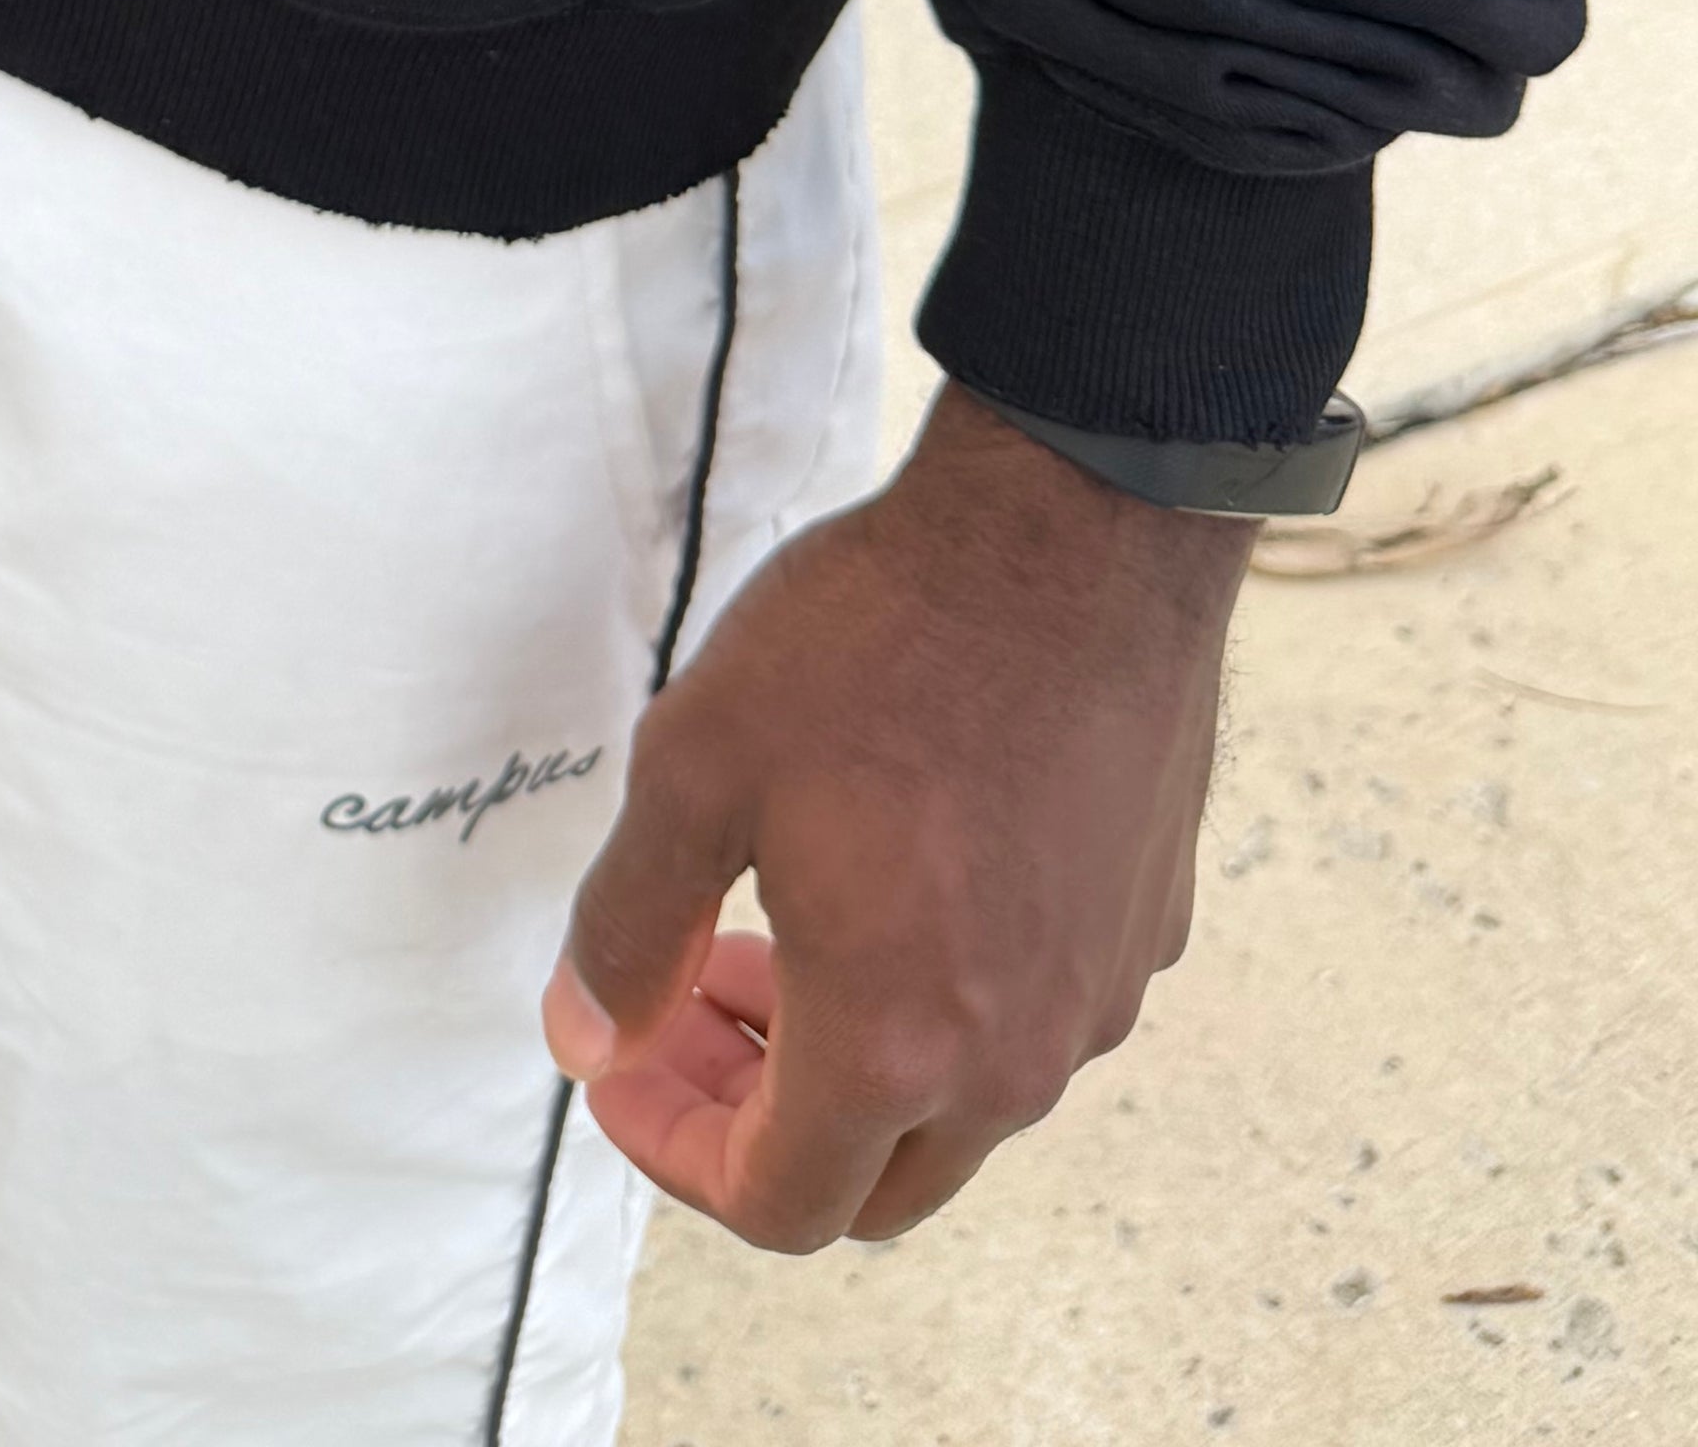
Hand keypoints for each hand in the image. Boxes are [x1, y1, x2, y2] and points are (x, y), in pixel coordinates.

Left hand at [541, 382, 1252, 1245]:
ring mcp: (1099, 996)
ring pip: (963, 1106)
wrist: (1073, 530)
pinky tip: (903, 866)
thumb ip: (628, 927)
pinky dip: (949, 994)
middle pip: (872, 1184)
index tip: (622, 1059)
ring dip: (857, 1056)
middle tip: (696, 991)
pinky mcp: (1148, 923)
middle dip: (760, 1115)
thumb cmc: (878, 641)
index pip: (774, 1203)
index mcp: (894, 1046)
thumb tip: (584, 1039)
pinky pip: (1038, 1014)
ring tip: (787, 923)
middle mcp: (1016, 1060)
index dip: (673, 1148)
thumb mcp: (696, 767)